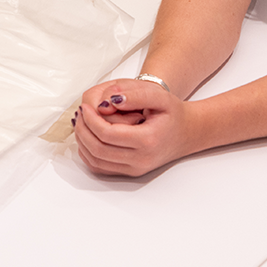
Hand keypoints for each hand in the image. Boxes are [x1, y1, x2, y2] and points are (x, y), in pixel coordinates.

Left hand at [71, 78, 194, 177]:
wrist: (186, 133)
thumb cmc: (172, 113)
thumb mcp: (159, 95)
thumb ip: (135, 94)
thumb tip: (110, 100)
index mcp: (147, 140)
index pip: (107, 134)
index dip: (90, 119)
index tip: (85, 106)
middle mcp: (141, 159)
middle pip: (98, 149)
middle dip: (83, 129)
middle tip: (80, 113)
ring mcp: (135, 169)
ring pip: (96, 160)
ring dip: (82, 141)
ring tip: (82, 122)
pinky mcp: (130, 172)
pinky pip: (100, 168)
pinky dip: (87, 153)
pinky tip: (87, 136)